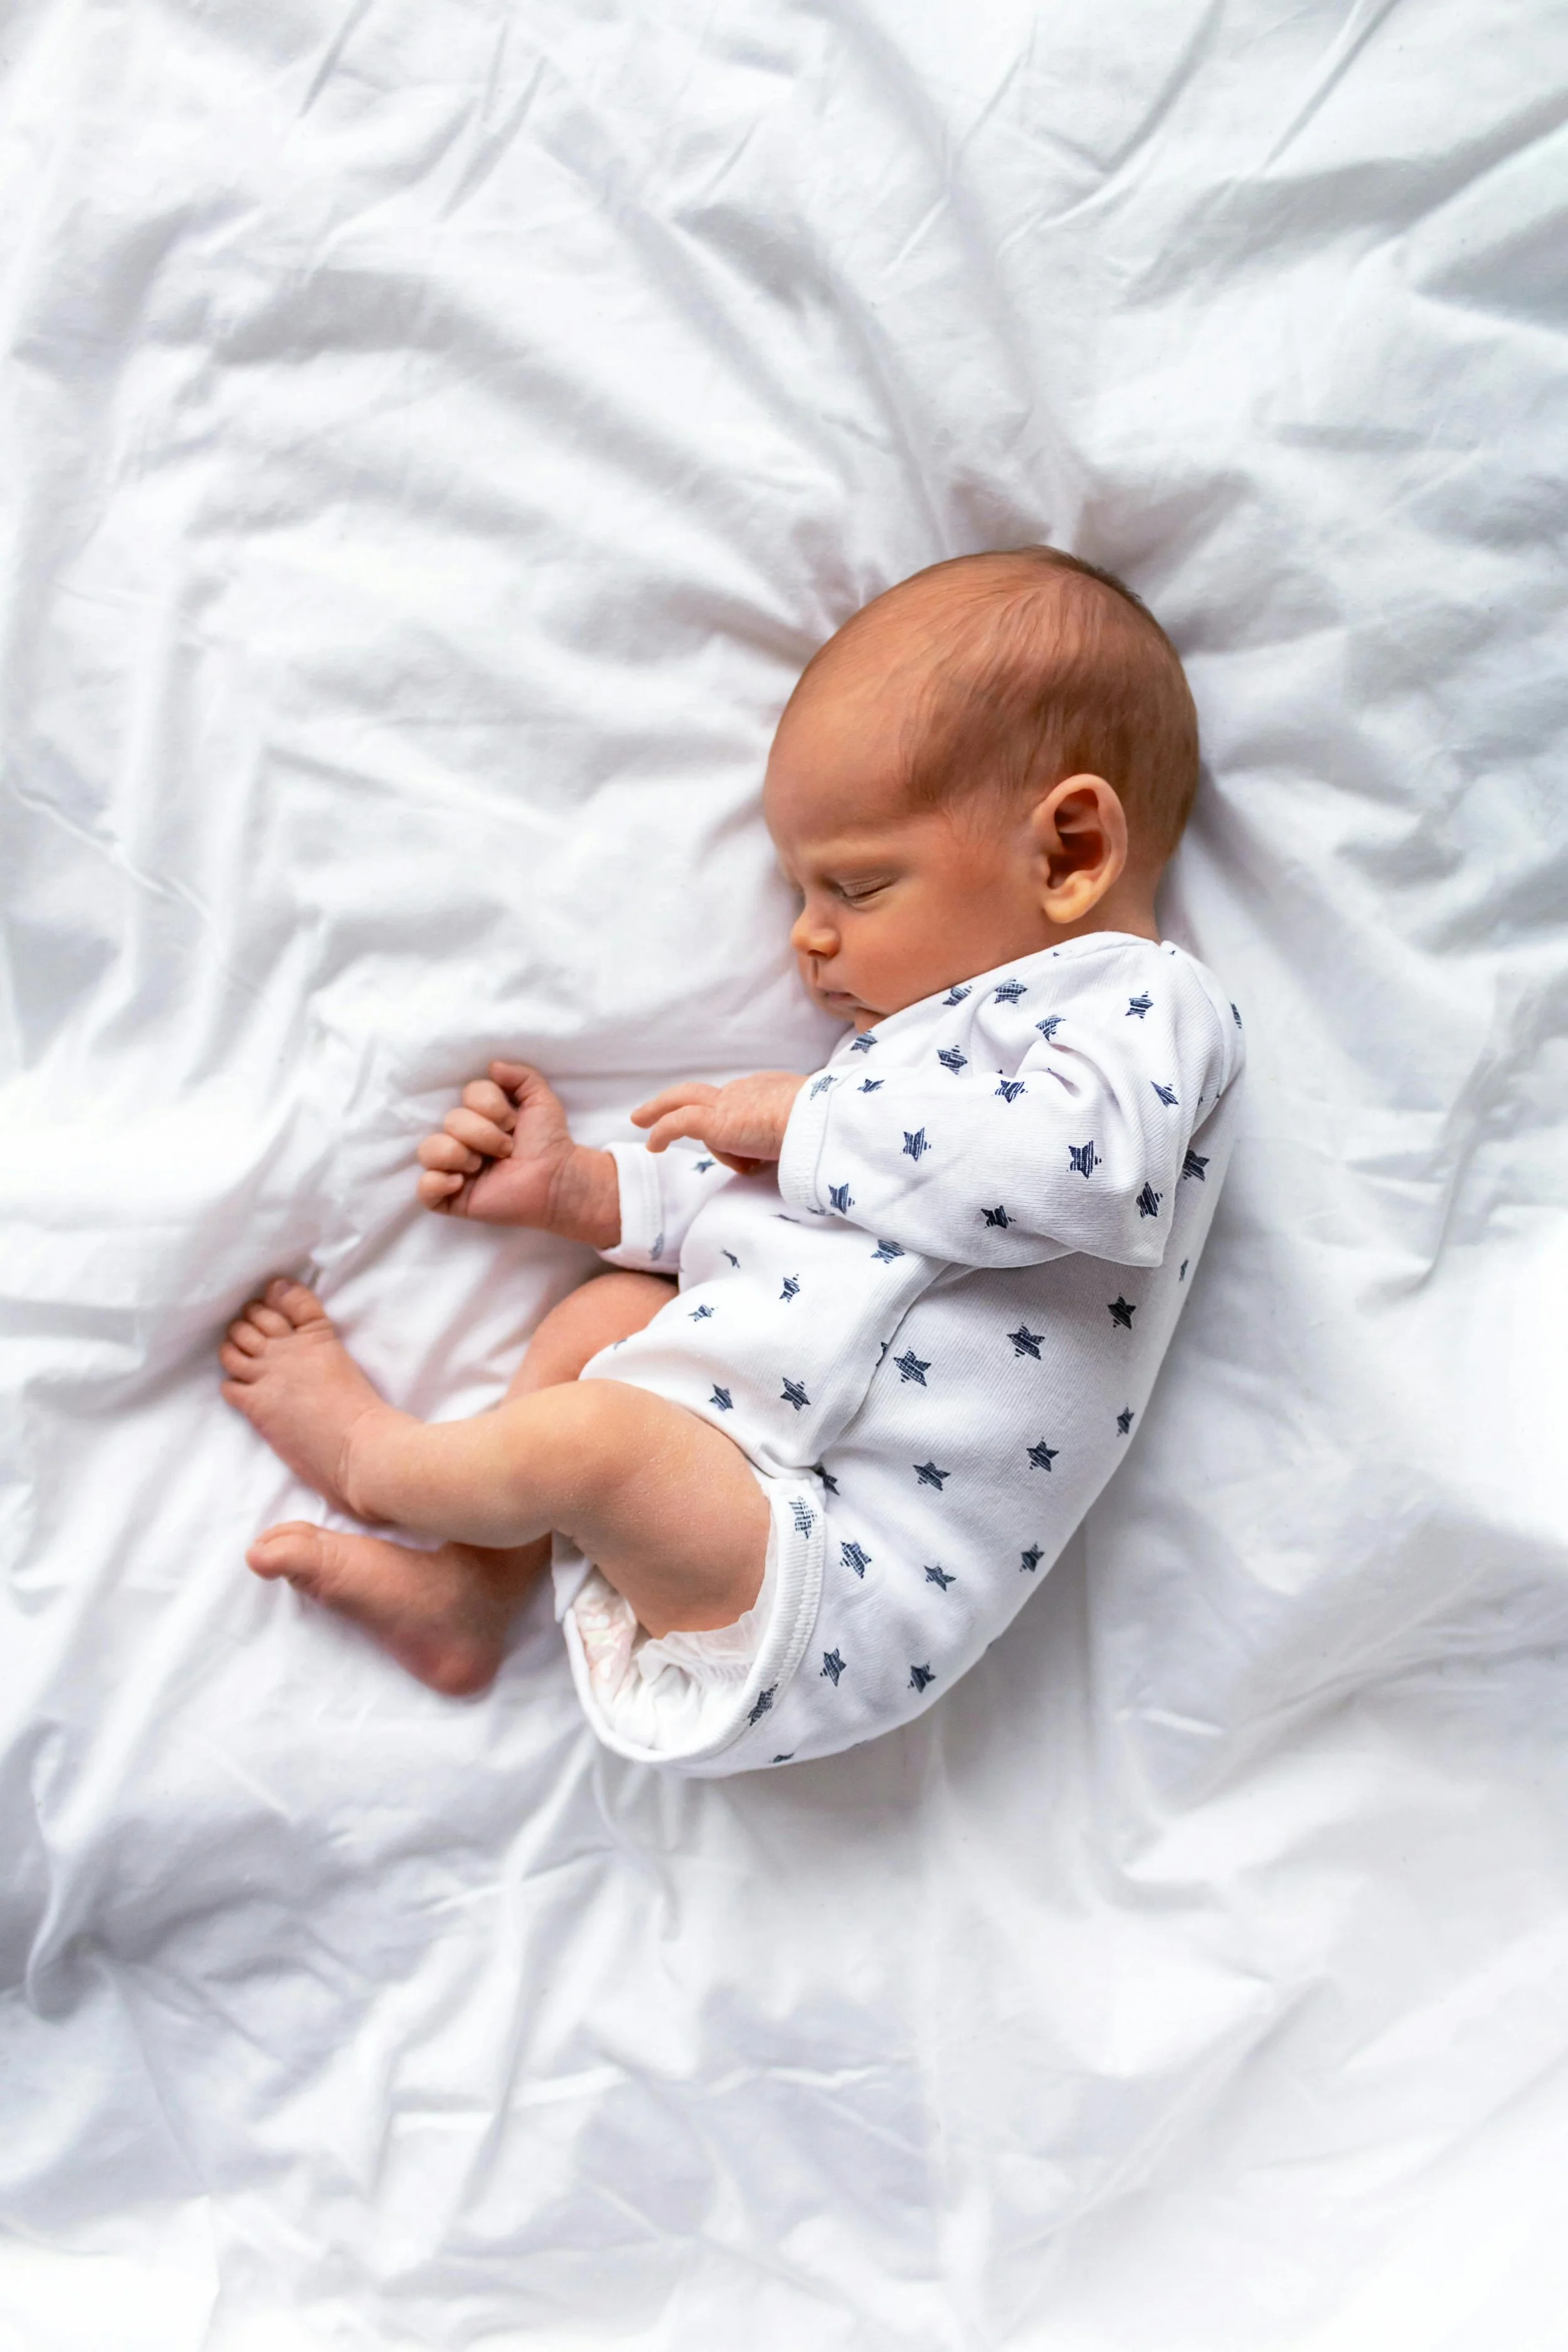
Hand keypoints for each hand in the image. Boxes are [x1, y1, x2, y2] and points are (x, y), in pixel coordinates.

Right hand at [415, 1061, 619, 1246]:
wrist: (556, 1181)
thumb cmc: (549, 1142)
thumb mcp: (541, 1100)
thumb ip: (521, 1076)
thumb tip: (492, 1066)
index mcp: (479, 1116)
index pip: (467, 1095)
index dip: (490, 1106)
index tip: (513, 1123)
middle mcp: (463, 1140)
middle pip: (450, 1121)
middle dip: (483, 1134)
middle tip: (506, 1150)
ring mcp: (454, 1169)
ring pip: (429, 1150)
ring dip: (459, 1155)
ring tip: (482, 1167)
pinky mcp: (451, 1199)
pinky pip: (424, 1188)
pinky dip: (437, 1183)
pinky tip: (461, 1183)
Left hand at [631, 1071, 808, 1175]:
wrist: (819, 1121)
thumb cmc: (822, 1129)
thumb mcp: (807, 1132)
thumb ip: (795, 1138)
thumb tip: (798, 1157)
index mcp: (768, 1092)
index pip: (738, 1104)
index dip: (729, 1118)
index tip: (728, 1137)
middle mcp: (745, 1092)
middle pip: (702, 1094)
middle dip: (675, 1101)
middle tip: (652, 1111)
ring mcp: (729, 1102)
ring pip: (686, 1104)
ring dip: (662, 1115)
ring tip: (647, 1133)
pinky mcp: (717, 1120)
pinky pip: (679, 1123)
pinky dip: (663, 1131)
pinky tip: (653, 1145)